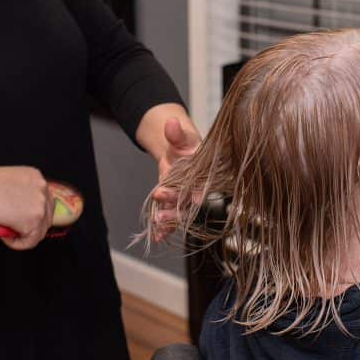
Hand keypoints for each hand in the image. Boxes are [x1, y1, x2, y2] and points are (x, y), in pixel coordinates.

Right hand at [0, 163, 52, 250]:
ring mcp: (40, 206)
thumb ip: (19, 195)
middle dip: (31, 226)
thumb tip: (18, 210)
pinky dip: (17, 244)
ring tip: (6, 231)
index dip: (31, 213)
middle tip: (13, 228)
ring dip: (23, 235)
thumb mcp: (7, 184)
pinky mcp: (33, 221)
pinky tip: (5, 236)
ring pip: (39, 231)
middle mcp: (42, 189)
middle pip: (46, 216)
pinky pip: (30, 241)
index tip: (21, 219)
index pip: (43, 201)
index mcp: (35, 177)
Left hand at [137, 106, 201, 241]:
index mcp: (203, 173)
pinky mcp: (175, 202)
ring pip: (179, 212)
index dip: (198, 191)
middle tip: (160, 213)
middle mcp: (196, 188)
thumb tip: (171, 122)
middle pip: (188, 202)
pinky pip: (171, 216)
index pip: (203, 183)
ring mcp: (185, 197)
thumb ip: (175, 133)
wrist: (178, 150)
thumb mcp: (180, 136)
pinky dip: (164, 227)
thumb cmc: (185, 143)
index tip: (193, 198)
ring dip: (169, 220)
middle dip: (175, 208)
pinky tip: (156, 237)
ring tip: (156, 225)